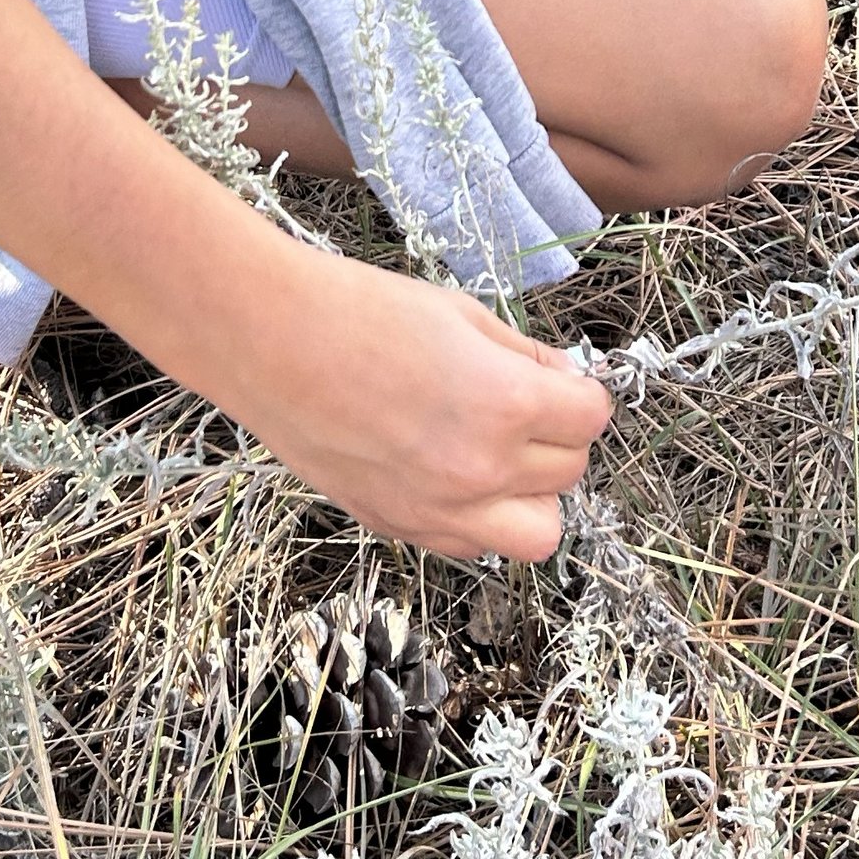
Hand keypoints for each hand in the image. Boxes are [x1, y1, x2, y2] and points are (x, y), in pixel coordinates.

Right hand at [224, 248, 613, 560]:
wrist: (267, 341)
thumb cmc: (357, 311)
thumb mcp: (459, 313)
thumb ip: (522, 355)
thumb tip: (560, 380)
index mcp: (505, 403)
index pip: (591, 418)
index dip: (580, 393)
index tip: (557, 380)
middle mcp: (480, 469)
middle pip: (569, 474)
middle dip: (558, 438)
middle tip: (525, 407)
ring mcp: (438, 509)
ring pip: (537, 534)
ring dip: (532, 496)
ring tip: (499, 457)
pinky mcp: (397, 526)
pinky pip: (472, 547)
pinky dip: (479, 520)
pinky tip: (453, 477)